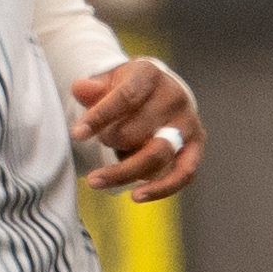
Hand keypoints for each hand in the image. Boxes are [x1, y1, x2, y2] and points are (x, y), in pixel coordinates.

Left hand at [71, 55, 201, 199]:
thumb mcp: (108, 82)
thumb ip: (93, 88)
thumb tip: (80, 89)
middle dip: (110, 141)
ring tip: (95, 180)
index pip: (126, 97)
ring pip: (156, 155)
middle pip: (136, 130)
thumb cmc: (126, 91)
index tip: (77, 134)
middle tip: (100, 140)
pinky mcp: (195, 147)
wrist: (159, 94)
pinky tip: (137, 196)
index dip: (100, 117)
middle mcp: (175, 98)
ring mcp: (188, 124)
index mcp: (151, 75)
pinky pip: (183, 173)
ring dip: (123, 171)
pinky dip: (160, 188)